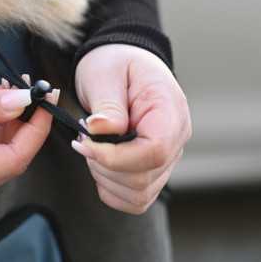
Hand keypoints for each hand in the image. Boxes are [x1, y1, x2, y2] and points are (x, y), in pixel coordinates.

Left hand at [72, 44, 191, 214]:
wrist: (122, 62)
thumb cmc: (115, 64)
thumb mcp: (105, 73)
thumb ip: (107, 103)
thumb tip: (101, 129)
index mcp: (169, 111)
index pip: (153, 151)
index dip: (115, 156)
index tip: (85, 142)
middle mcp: (176, 138)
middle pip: (144, 178)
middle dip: (103, 165)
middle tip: (84, 138)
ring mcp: (168, 157)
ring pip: (139, 194)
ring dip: (105, 177)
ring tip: (92, 146)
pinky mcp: (153, 170)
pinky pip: (135, 199)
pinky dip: (111, 189)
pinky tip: (100, 162)